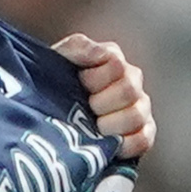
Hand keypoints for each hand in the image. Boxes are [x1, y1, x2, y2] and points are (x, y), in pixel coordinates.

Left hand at [56, 32, 155, 160]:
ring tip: (94, 127)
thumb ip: (80, 47)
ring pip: (136, 115)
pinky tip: (109, 144)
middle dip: (100, 103)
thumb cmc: (54, 86)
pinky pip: (144, 140)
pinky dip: (126, 144)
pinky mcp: (143, 134)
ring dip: (110, 125)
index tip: (79, 85)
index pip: (116, 65)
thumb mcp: (60, 59)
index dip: (94, 79)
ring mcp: (140, 108)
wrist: (47, 115)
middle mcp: (132, 82)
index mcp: (114, 60)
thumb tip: (101, 55)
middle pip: (128, 90)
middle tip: (86, 109)